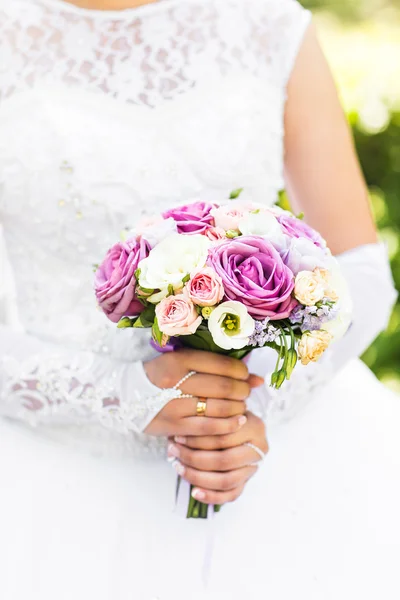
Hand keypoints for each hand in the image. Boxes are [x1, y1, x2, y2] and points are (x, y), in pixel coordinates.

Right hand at [143, 350, 263, 436]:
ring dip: (238, 407)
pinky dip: (229, 425)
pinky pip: (209, 427)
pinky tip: (238, 421)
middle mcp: (175, 381)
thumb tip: (257, 378)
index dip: (241, 371)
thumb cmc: (162, 376)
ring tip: (241, 406)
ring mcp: (174, 405)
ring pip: (219, 407)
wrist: (126, 396)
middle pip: (223, 387)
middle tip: (246, 392)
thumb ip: (217, 367)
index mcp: (179, 360)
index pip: (221, 364)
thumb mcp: (183, 363)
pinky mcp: (174, 426)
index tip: (246, 375)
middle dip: (242, 390)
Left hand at [167, 411, 267, 504]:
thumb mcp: (221, 410)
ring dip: (198, 477)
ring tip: (179, 468)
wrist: (239, 424)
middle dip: (194, 458)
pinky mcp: (247, 481)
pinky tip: (194, 492)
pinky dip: (211, 496)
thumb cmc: (225, 416)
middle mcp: (259, 448)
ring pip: (226, 480)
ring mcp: (254, 467)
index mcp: (254, 426)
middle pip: (224, 460)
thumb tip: (177, 435)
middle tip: (174, 451)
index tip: (177, 437)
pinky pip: (231, 495)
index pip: (223, 437)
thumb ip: (207, 419)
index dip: (197, 439)